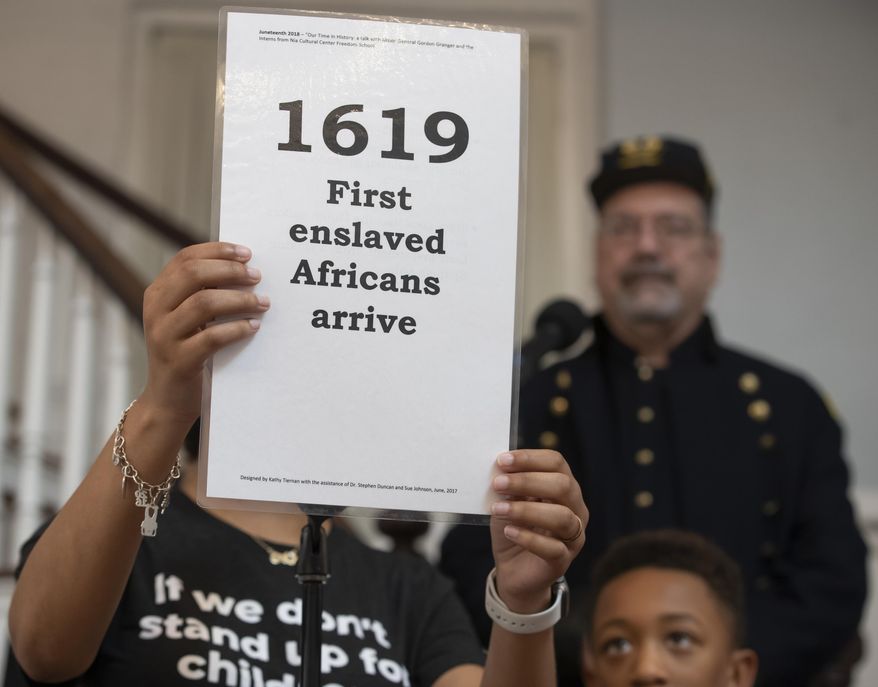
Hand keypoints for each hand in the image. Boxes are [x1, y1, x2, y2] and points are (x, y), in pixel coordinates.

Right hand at [139, 242, 269, 424]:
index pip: (185, 258)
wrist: (168, 399)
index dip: (218, 251)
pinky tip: (254, 327)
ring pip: (204, 303)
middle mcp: (155, 310)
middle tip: (257, 276)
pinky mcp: (179, 360)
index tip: (247, 254)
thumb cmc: (187, 351)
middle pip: (193, 275)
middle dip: (230, 271)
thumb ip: (203, 294)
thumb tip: (244, 268)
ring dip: (240, 300)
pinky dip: (237, 329)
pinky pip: (212, 337)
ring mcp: (164, 336)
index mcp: (158, 293)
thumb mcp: (187, 319)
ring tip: (263, 303)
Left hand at [489, 449, 586, 612]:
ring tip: (498, 509)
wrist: (512, 568)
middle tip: (498, 483)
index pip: (556, 463)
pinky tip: (509, 531)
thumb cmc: (514, 527)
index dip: (530, 458)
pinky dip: (528, 538)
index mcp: (564, 487)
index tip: (502, 460)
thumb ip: (510, 486)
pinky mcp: (563, 560)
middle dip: (527, 481)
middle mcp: (575, 508)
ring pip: (562, 516)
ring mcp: (574, 535)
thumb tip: (501, 470)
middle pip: (562, 485)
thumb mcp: (508, 501)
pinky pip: (552, 548)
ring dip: (526, 510)